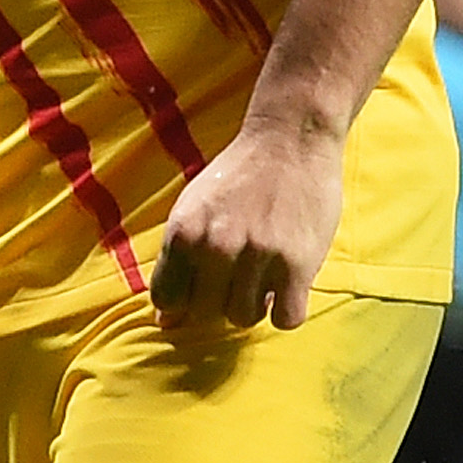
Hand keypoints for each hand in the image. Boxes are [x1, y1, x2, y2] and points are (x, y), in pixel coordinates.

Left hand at [149, 120, 345, 329]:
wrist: (289, 141)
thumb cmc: (238, 175)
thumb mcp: (193, 207)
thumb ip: (177, 260)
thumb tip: (164, 321)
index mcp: (184, 231)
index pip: (166, 297)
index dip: (180, 302)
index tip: (195, 292)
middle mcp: (217, 246)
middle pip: (205, 312)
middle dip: (216, 302)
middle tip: (234, 278)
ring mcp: (258, 257)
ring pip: (243, 318)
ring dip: (251, 306)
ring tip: (261, 278)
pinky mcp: (298, 265)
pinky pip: (285, 318)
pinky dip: (285, 311)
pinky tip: (286, 288)